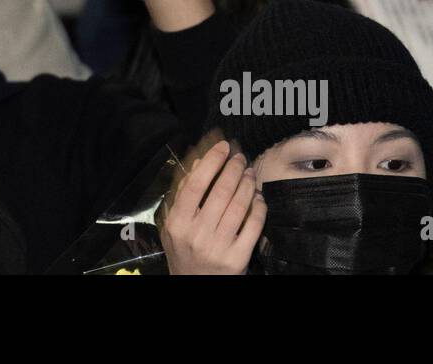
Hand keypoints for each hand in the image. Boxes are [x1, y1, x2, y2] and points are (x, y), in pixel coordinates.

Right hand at [161, 141, 264, 274]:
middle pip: (221, 191)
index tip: (222, 147)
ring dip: (248, 183)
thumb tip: (198, 163)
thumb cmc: (184, 253)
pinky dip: (259, 207)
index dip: (212, 161)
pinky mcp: (237, 258)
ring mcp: (218, 246)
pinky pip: (253, 225)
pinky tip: (258, 197)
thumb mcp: (173, 226)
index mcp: (178, 223)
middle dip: (234, 168)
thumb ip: (182, 195)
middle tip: (240, 158)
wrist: (194, 286)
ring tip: (249, 173)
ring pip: (240, 205)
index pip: (196, 184)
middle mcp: (197, 234)